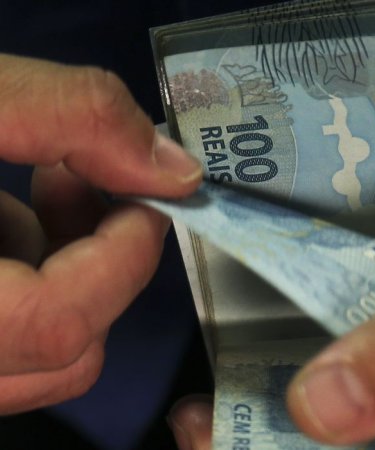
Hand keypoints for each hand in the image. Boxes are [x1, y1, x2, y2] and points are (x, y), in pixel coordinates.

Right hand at [0, 54, 201, 413]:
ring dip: (70, 270)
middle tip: (87, 182)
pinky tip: (6, 216)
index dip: (125, 259)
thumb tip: (174, 171)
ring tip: (44, 186)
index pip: (58, 324)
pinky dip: (34, 278)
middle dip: (105, 261)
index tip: (147, 196)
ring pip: (46, 355)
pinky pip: (14, 339)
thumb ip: (71, 116)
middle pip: (67, 350)